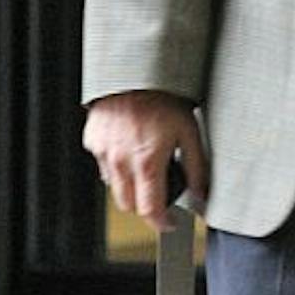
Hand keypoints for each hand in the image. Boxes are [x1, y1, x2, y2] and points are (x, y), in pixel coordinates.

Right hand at [83, 89, 206, 232]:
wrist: (135, 72)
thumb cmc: (165, 98)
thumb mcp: (190, 132)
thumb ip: (197, 168)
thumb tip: (202, 194)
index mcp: (146, 162)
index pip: (149, 210)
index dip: (161, 222)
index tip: (170, 223)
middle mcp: (120, 161)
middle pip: (128, 204)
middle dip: (145, 205)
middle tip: (161, 192)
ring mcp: (103, 152)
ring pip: (114, 186)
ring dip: (130, 185)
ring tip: (147, 163)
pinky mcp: (93, 141)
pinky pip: (103, 165)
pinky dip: (116, 165)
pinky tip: (131, 147)